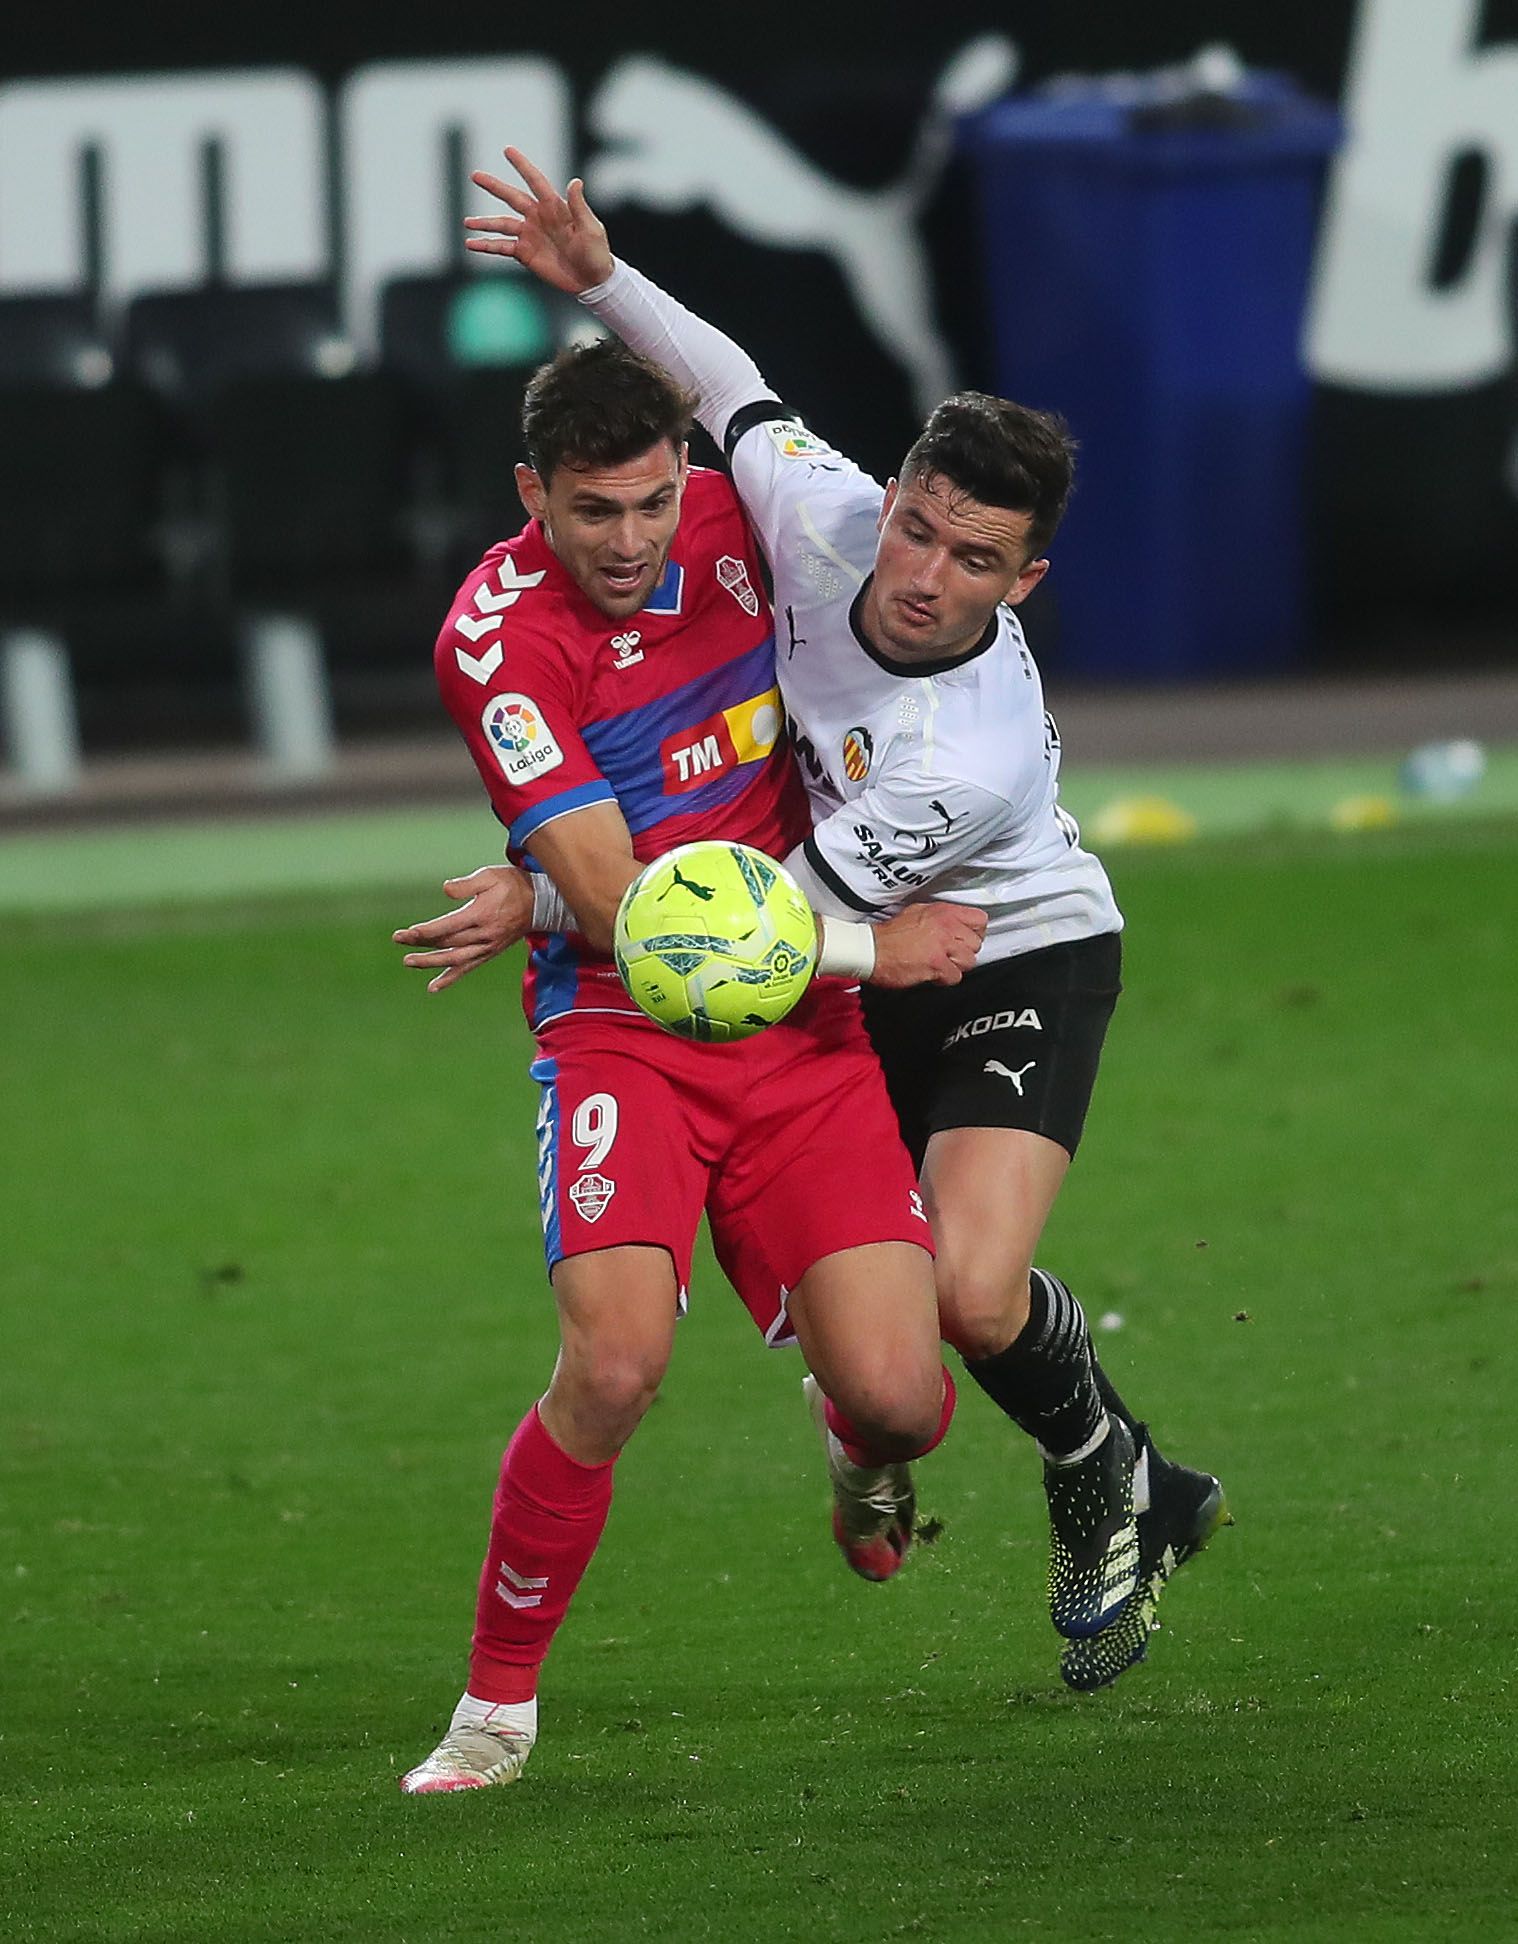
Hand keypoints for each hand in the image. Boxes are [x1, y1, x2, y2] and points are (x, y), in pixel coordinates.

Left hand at [392, 865, 532, 992]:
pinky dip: (450, 978)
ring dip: (430, 962)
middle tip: (398, 939)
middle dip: (420, 942)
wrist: (540, 904)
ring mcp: (486, 947)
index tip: (406, 933)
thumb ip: (467, 884)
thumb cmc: (513, 885)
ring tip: (408, 961)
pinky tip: (433, 987)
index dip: (425, 932)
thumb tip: (445, 890)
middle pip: (446, 943)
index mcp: (481, 915)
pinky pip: (467, 968)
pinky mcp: (489, 953)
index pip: (447, 927)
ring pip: (453, 959)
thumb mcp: (491, 875)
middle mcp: (483, 935)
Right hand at [464, 146, 613, 293]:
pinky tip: (472, 244)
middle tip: (475, 176)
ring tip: (467, 223)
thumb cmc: (596, 253)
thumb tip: (575, 181)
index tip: (508, 151)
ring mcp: (530, 234)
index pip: (535, 181)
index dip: (522, 166)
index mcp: (554, 207)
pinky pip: (502, 247)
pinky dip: (487, 246)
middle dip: (494, 186)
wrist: (592, 280)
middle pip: (511, 198)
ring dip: (484, 223)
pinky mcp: (525, 253)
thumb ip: (579, 206)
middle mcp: (538, 217)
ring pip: (502, 224)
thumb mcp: (591, 228)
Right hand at [868, 901, 987, 988]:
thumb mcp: (918, 912)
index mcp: (944, 911)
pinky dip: (944, 979)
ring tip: (938, 964)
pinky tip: (931, 973)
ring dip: (955, 967)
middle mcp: (946, 925)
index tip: (964, 940)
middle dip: (963, 953)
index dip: (974, 933)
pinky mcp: (937, 963)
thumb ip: (941, 917)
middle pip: (976, 944)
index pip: (980, 920)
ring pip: (969, 962)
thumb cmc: (890, 935)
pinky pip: (955, 977)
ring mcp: (942, 944)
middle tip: (947, 955)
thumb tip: (956, 924)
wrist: (871, 949)